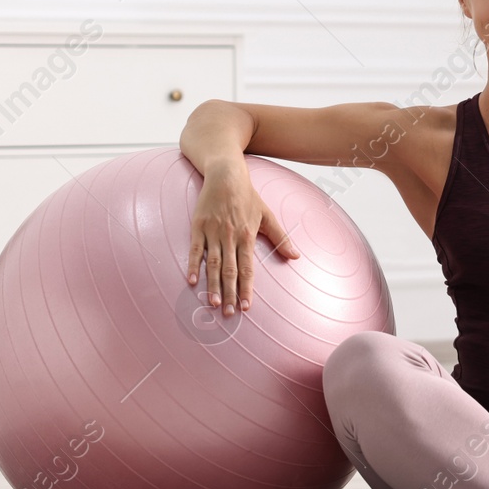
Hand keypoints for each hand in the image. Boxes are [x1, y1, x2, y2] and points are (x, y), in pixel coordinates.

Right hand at [186, 167, 300, 316]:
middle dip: (230, 294)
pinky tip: (192, 282)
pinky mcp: (198, 227)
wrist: (226, 175)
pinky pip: (194, 250)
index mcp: (247, 236)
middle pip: (229, 271)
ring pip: (212, 264)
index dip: (247, 289)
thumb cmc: (248, 196)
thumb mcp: (267, 215)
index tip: (247, 307)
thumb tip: (296, 256)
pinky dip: (192, 266)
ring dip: (212, 285)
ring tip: (213, 303)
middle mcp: (230, 237)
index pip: (247, 269)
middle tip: (229, 313)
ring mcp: (213, 232)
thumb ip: (281, 238)